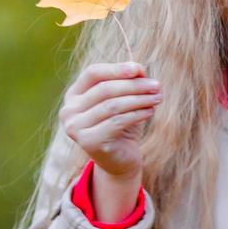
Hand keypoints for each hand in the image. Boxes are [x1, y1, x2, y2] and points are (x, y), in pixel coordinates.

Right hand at [60, 62, 161, 182]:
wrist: (120, 160)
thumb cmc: (123, 125)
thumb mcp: (126, 99)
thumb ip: (129, 82)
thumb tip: (138, 68)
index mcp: (74, 95)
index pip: (93, 73)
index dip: (116, 69)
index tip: (139, 69)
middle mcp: (69, 110)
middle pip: (105, 89)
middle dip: (134, 85)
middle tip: (157, 86)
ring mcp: (75, 127)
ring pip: (112, 105)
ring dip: (139, 99)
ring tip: (158, 97)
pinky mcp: (88, 142)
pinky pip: (117, 122)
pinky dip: (137, 114)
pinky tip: (150, 111)